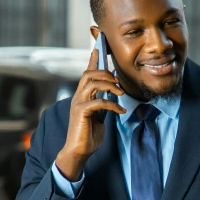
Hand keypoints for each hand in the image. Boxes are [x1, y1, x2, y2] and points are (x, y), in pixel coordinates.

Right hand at [55, 48, 125, 180]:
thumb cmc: (88, 135)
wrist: (79, 152)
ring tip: (121, 93)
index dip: (93, 60)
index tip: (98, 48)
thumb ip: (102, 104)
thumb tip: (112, 95)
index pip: (87, 73)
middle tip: (119, 82)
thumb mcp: (99, 117)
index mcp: (82, 96)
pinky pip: (98, 101)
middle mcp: (78, 97)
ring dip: (109, 85)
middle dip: (106, 73)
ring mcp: (78, 103)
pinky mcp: (81, 112)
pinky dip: (112, 104)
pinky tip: (120, 111)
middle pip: (89, 74)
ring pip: (92, 83)